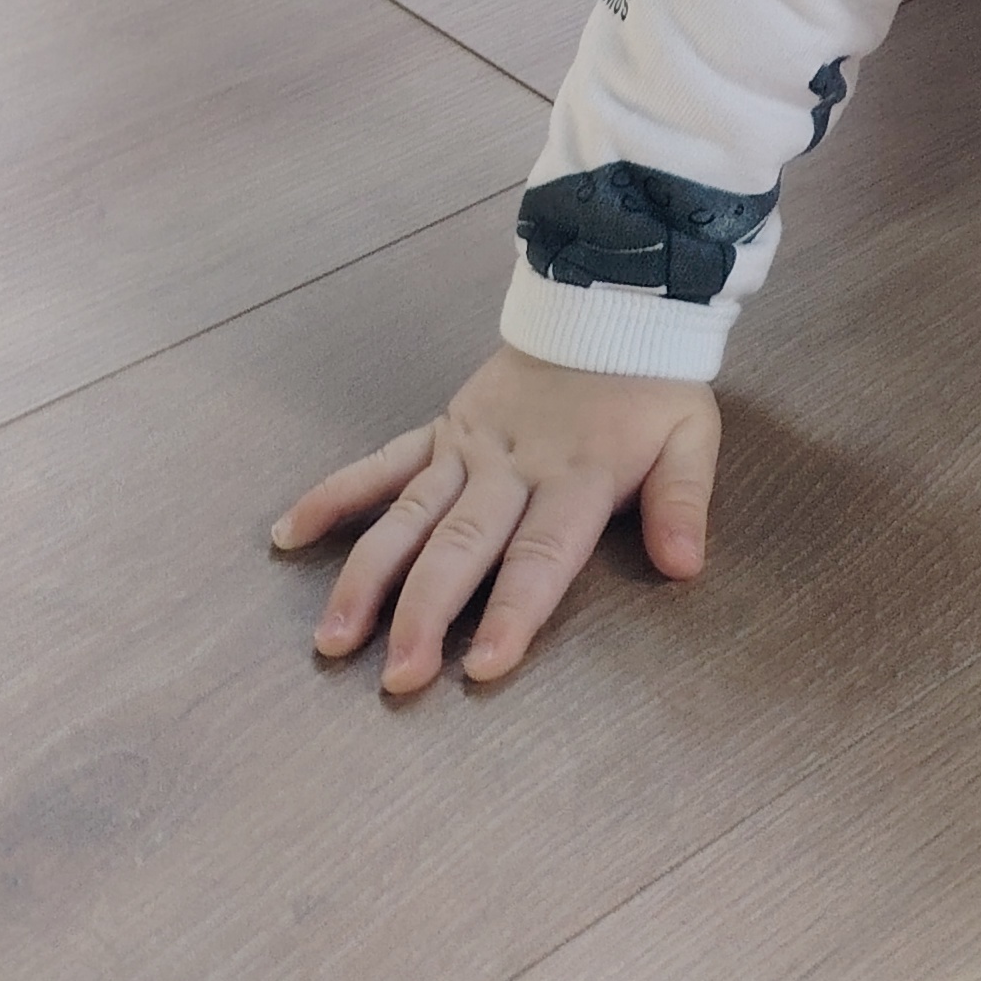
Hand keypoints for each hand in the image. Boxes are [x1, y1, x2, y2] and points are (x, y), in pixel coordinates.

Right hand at [271, 343, 718, 695]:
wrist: (609, 304)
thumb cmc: (650, 387)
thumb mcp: (690, 435)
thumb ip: (684, 499)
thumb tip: (686, 564)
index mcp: (576, 476)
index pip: (541, 555)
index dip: (514, 611)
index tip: (484, 667)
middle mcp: (512, 468)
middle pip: (461, 546)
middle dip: (426, 613)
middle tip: (396, 676)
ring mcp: (467, 448)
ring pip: (409, 516)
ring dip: (368, 576)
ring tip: (333, 637)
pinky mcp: (442, 430)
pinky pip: (381, 463)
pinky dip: (335, 494)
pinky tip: (289, 533)